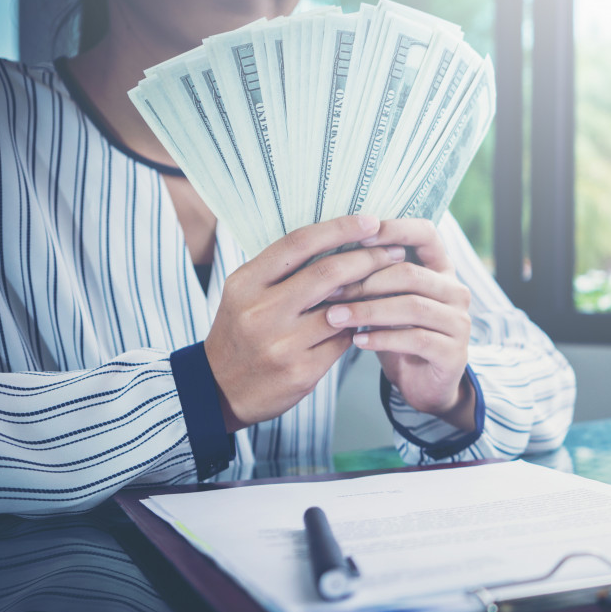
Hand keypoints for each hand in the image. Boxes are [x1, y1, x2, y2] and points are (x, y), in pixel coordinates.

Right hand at [203, 215, 406, 431]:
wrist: (217, 389)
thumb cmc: (240, 332)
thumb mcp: (244, 293)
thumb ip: (281, 270)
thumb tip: (336, 239)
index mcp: (246, 283)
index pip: (299, 244)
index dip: (339, 228)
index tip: (370, 222)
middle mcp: (261, 312)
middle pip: (327, 274)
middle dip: (368, 259)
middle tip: (393, 251)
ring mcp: (281, 345)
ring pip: (342, 310)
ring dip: (372, 293)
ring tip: (391, 280)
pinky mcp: (301, 372)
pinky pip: (343, 342)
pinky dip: (359, 326)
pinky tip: (371, 317)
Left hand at [324, 219, 475, 431]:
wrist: (422, 384)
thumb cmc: (399, 333)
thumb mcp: (386, 300)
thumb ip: (373, 278)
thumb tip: (328, 256)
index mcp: (441, 269)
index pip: (425, 233)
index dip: (394, 229)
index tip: (358, 237)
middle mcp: (456, 291)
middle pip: (410, 273)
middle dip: (366, 280)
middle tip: (329, 291)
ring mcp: (459, 322)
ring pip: (411, 306)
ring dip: (368, 311)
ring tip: (335, 317)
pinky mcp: (454, 353)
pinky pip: (415, 339)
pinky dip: (382, 338)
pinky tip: (357, 340)